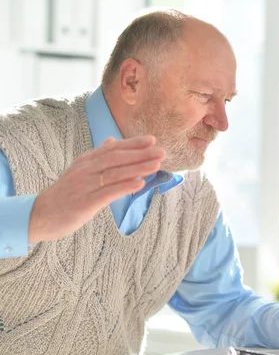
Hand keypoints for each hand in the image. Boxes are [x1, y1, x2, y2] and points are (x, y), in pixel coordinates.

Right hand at [29, 135, 164, 242]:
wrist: (40, 215)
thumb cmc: (65, 194)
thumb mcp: (80, 171)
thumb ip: (97, 157)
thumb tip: (112, 141)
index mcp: (87, 161)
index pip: (113, 148)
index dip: (133, 143)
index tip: (152, 140)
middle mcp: (86, 170)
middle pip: (117, 158)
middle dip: (141, 154)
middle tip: (162, 151)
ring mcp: (85, 185)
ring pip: (115, 173)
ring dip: (138, 168)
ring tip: (156, 165)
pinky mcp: (85, 202)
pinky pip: (108, 192)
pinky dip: (125, 187)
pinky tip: (140, 184)